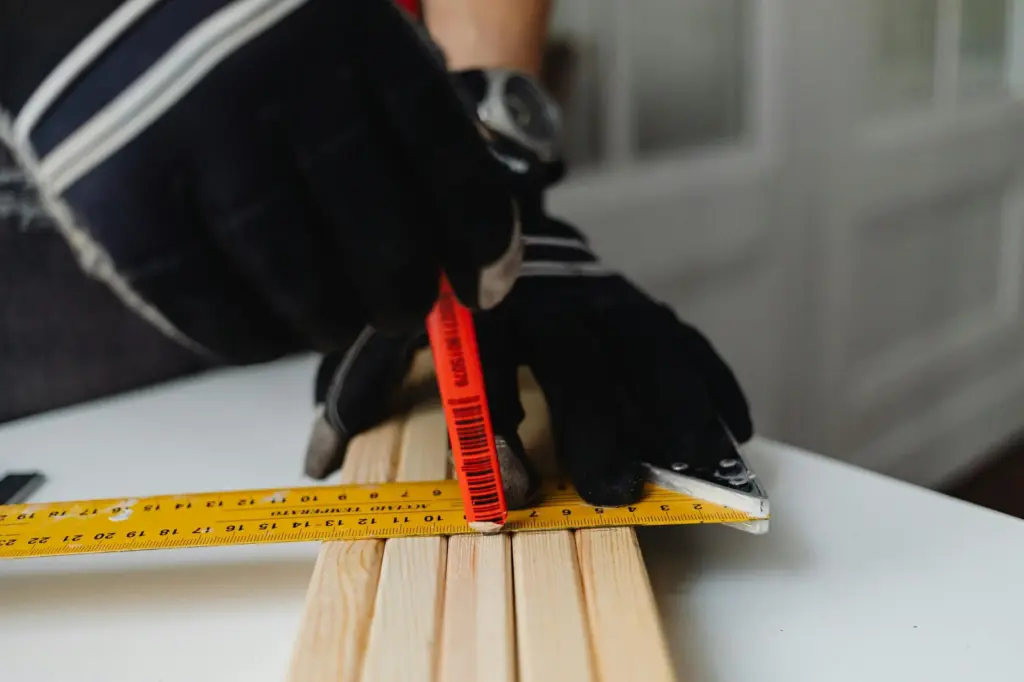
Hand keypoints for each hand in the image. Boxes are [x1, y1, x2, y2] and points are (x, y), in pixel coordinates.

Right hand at [0, 0, 520, 362]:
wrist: (104, 3)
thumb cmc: (246, 36)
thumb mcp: (339, 37)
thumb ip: (395, 122)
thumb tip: (453, 247)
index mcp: (350, 30)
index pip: (449, 164)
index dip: (478, 240)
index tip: (485, 282)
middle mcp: (275, 78)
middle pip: (381, 239)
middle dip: (404, 295)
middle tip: (402, 306)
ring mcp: (193, 138)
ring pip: (302, 285)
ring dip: (333, 320)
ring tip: (334, 316)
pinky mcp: (120, 199)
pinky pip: (212, 309)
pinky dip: (253, 336)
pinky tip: (268, 326)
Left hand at [305, 127, 753, 507]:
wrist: (490, 192)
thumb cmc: (439, 281)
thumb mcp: (388, 321)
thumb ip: (358, 384)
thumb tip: (319, 459)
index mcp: (477, 305)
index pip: (489, 367)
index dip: (499, 427)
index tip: (512, 489)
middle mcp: (544, 297)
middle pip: (580, 360)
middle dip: (599, 424)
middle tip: (615, 488)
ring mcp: (600, 295)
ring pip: (645, 348)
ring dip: (671, 409)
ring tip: (692, 465)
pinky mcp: (638, 300)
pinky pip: (684, 339)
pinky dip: (712, 381)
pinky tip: (734, 428)